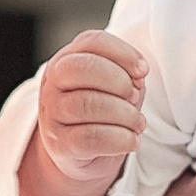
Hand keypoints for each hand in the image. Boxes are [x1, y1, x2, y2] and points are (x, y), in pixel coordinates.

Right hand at [21, 31, 147, 195]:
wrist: (78, 154)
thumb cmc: (101, 112)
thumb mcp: (114, 86)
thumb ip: (126, 75)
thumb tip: (138, 78)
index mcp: (67, 60)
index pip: (92, 41)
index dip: (123, 53)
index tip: (143, 71)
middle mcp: (53, 84)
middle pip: (83, 68)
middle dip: (119, 81)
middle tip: (135, 97)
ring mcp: (53, 115)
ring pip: (88, 104)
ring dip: (125, 114)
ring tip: (138, 123)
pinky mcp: (60, 145)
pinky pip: (91, 137)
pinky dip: (120, 139)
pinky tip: (132, 140)